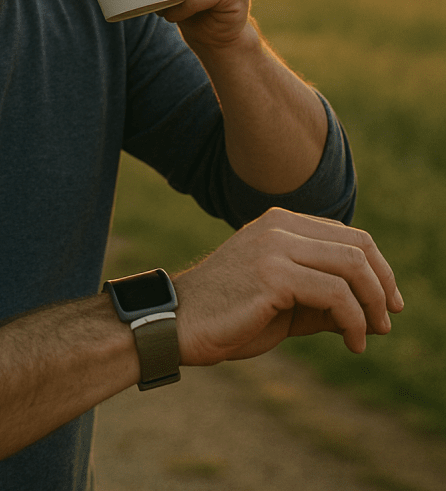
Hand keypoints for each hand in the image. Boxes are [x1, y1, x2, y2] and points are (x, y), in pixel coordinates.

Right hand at [173, 208, 403, 364]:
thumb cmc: (228, 315)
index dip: (379, 268)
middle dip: (383, 285)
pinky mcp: (272, 275)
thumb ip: (324, 301)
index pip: (349, 234)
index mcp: (280, 222)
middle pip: (357, 245)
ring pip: (351, 266)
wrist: (176, 323)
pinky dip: (353, 321)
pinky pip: (334, 294)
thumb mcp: (285, 304)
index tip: (389, 303)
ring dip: (372, 306)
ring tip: (369, 336)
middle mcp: (279, 225)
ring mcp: (274, 246)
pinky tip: (351, 342)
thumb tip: (375, 316)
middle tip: (387, 321)